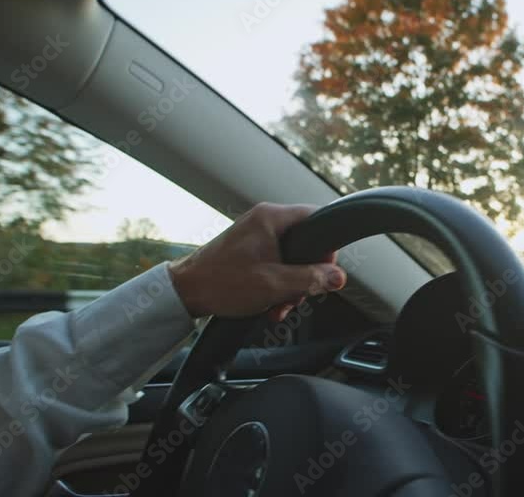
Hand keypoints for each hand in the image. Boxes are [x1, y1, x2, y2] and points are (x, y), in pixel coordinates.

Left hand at [167, 203, 345, 320]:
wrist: (185, 292)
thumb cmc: (222, 283)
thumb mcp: (275, 284)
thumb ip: (311, 279)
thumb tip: (338, 277)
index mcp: (271, 218)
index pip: (317, 218)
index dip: (327, 246)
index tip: (326, 270)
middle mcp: (264, 220)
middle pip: (305, 243)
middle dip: (305, 275)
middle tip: (297, 295)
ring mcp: (255, 235)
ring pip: (291, 258)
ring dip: (290, 285)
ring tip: (279, 305)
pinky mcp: (248, 250)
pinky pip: (275, 263)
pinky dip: (277, 284)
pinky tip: (270, 303)